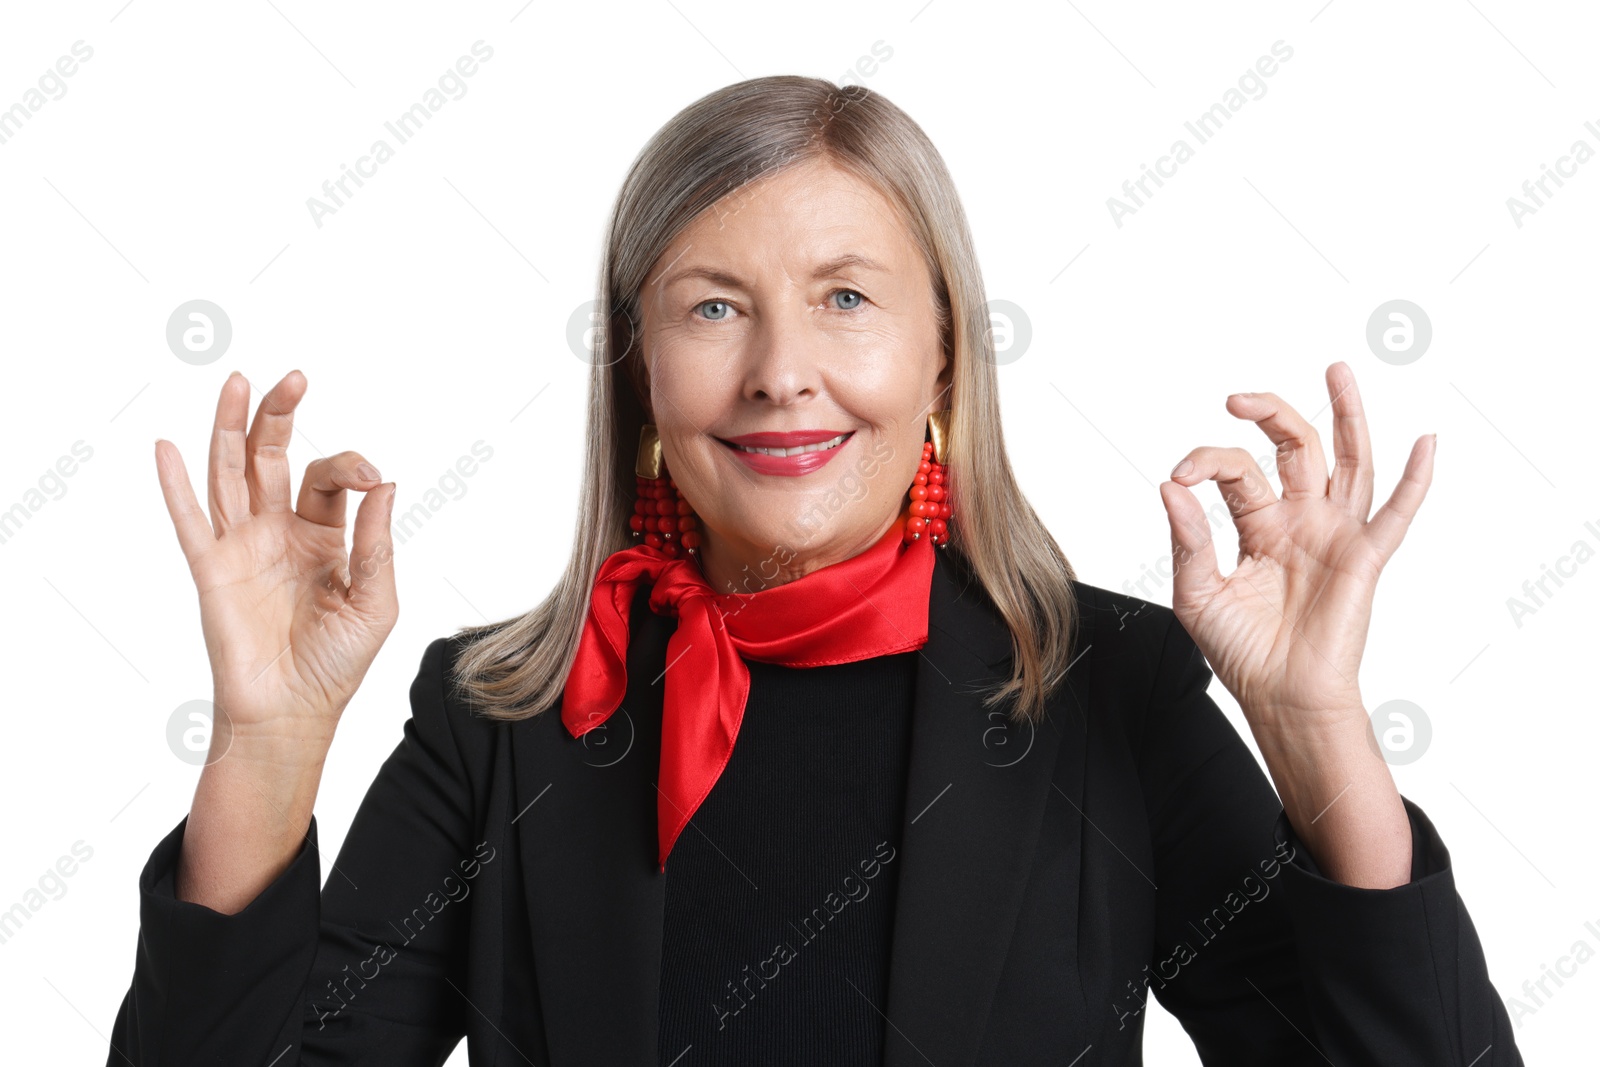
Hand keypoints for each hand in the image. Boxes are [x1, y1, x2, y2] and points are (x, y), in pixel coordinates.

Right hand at [155, 370, 398, 755]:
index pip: (331, 481)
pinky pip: (190, 521)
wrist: (294, 713)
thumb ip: (377, 545)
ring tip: (239, 381)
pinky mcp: (212, 570)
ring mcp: (243, 548)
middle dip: (282, 416)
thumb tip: (384, 487)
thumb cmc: (337, 665)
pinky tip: (167, 447)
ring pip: (231, 474)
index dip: (352, 468)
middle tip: (294, 378)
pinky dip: (175, 485)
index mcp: (324, 538)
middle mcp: (279, 533)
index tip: (373, 478)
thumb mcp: (376, 603)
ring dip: (232, 428)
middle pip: (273, 459)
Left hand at [1158, 361, 1433, 733]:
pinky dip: (1416, 479)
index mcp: (1260, 525)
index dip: (1207, 461)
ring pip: (1348, 462)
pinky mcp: (1364, 558)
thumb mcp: (1196, 593)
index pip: (1237, 471)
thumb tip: (1171, 487)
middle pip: (1295, 449)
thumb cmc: (1240, 651)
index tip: (1180, 474)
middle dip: (1271, 415)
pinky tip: (1426, 442)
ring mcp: (1335, 535)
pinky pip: (1397, 514)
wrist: (1278, 698)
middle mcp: (1301, 521)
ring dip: (1347, 415)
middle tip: (1238, 397)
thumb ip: (1187, 539)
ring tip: (1337, 370)